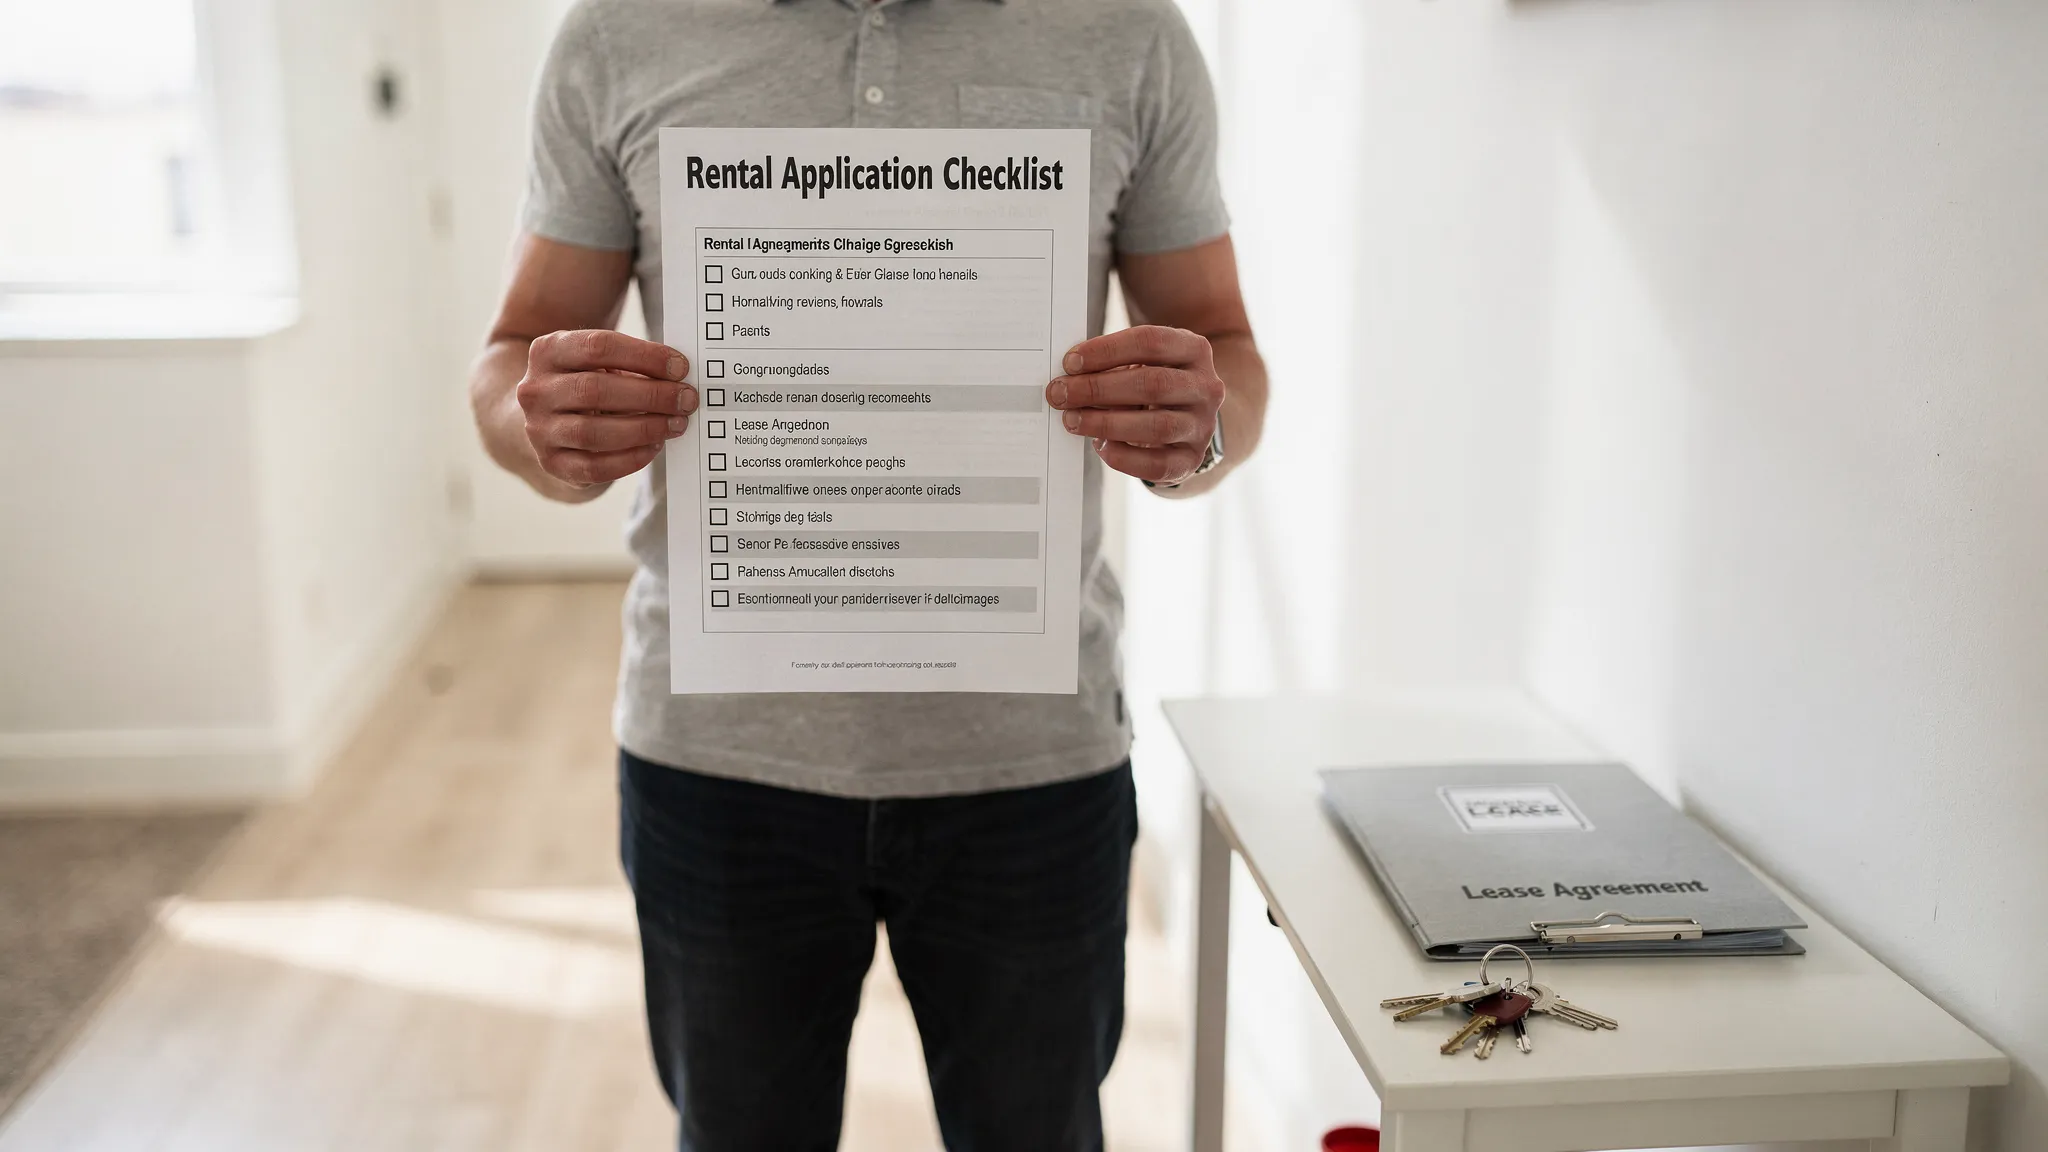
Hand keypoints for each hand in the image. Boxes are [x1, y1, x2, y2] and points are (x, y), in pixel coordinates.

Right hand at [516, 330, 696, 487]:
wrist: (544, 418)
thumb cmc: (584, 382)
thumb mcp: (596, 361)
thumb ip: (630, 363)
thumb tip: (677, 378)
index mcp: (548, 351)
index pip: (598, 347)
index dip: (644, 356)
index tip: (680, 367)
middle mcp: (536, 390)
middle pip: (595, 390)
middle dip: (650, 395)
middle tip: (686, 399)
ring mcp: (539, 429)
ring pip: (593, 432)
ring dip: (644, 429)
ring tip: (675, 424)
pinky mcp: (551, 463)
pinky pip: (594, 467)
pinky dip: (630, 459)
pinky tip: (654, 447)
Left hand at [1044, 325, 1223, 485]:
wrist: (1188, 419)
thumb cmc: (1153, 383)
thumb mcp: (1143, 362)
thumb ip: (1113, 365)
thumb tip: (1069, 378)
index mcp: (1194, 350)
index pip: (1152, 342)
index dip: (1107, 351)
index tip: (1070, 361)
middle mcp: (1206, 387)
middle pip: (1152, 384)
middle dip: (1098, 389)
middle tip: (1060, 393)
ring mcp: (1202, 426)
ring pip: (1156, 426)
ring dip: (1106, 423)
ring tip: (1072, 420)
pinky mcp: (1191, 459)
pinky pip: (1158, 464)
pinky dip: (1124, 458)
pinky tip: (1100, 447)